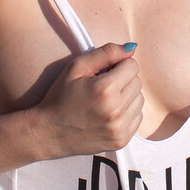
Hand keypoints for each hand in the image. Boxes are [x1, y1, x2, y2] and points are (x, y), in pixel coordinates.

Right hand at [34, 42, 142, 157]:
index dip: (118, 65)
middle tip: (103, 86)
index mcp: (105, 89)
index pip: (132, 65)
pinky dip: (127, 113)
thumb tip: (131, 48)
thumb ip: (106, 53)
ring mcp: (119, 128)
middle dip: (123, 80)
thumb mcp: (76, 67)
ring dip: (127, 96)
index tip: (105, 72)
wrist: (49, 132)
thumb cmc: (60, 97)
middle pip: (138, 82)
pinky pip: (137, 118)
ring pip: (140, 100)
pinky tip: (109, 114)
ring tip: (106, 100)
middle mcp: (116, 110)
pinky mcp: (121, 141)